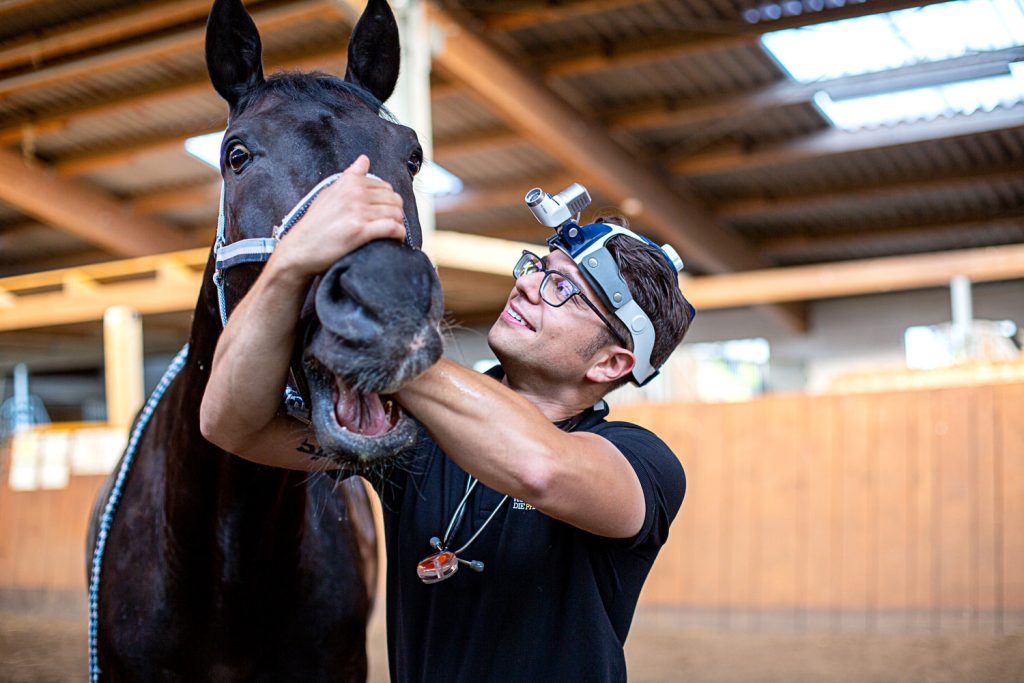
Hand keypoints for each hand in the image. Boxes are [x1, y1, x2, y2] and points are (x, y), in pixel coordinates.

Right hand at [270, 155, 405, 278]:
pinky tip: (395, 240)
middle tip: (389, 224)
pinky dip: (398, 234)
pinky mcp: (360, 231)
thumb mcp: (330, 192)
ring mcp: (358, 212)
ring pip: (396, 214)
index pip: (385, 187)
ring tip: (391, 233)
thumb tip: (364, 159)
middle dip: (395, 213)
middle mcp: (355, 194)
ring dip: (398, 224)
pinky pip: (392, 228)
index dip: (388, 202)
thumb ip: (350, 176)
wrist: (301, 247)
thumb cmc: (315, 223)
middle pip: (394, 200)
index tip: (384, 213)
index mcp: (350, 182)